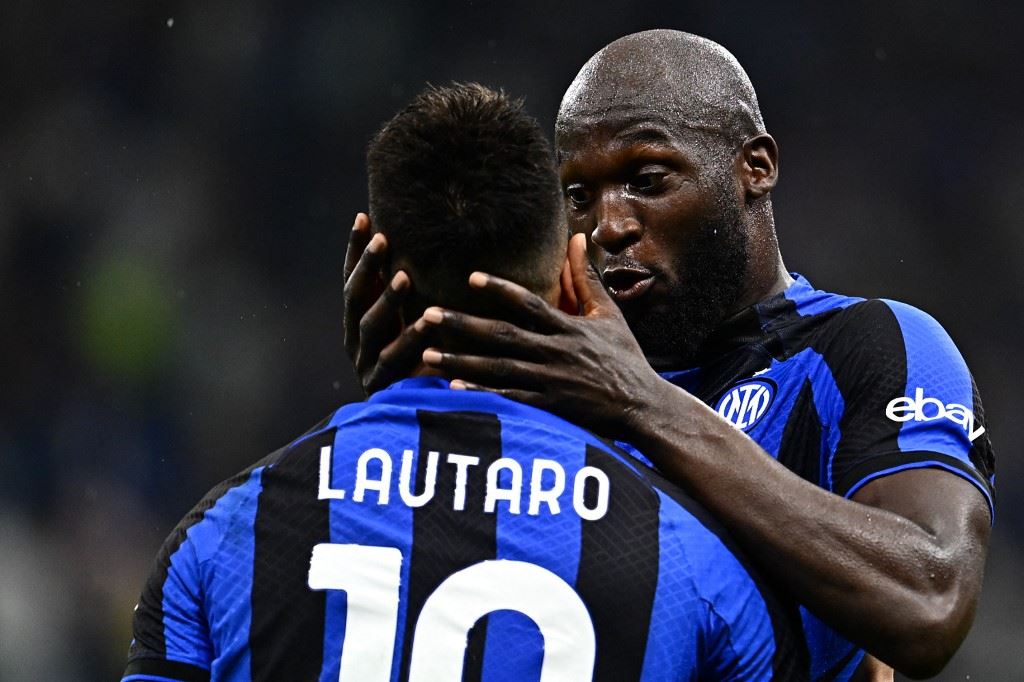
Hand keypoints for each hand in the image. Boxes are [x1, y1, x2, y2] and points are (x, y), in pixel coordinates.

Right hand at [342, 213, 431, 393]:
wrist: (412, 417)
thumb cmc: (417, 359)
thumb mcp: (410, 322)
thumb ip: (406, 292)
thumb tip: (422, 247)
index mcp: (358, 319)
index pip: (352, 278)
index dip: (354, 250)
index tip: (362, 217)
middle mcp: (355, 338)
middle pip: (355, 297)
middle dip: (367, 267)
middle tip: (382, 240)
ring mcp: (365, 362)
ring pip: (370, 326)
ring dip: (388, 300)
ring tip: (404, 276)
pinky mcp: (382, 385)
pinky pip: (394, 359)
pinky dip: (410, 339)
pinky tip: (426, 321)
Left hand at [419, 234, 665, 439]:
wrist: (643, 406)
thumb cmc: (624, 357)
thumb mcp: (608, 314)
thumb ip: (585, 278)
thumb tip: (577, 237)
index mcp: (569, 327)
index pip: (530, 303)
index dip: (500, 289)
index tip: (470, 277)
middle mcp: (556, 352)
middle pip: (502, 335)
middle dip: (462, 324)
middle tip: (427, 315)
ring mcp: (551, 381)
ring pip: (498, 368)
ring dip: (460, 359)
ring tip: (426, 352)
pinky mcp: (550, 407)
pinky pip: (510, 398)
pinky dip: (482, 392)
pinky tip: (453, 386)